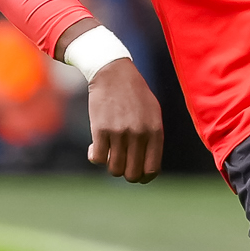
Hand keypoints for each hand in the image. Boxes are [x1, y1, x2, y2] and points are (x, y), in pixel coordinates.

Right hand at [86, 59, 164, 181]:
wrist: (113, 72)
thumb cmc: (134, 93)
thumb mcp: (152, 113)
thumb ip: (152, 137)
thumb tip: (147, 166)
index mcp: (155, 132)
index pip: (152, 170)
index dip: (143, 177)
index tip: (136, 173)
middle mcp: (139, 135)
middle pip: (132, 174)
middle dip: (125, 173)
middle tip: (120, 162)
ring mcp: (120, 133)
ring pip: (114, 169)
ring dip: (109, 164)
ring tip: (108, 152)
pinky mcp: (100, 129)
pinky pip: (97, 159)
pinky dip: (94, 156)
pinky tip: (94, 146)